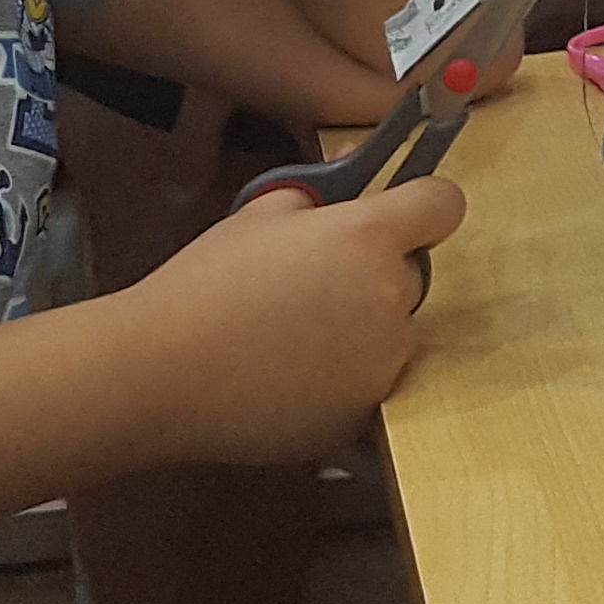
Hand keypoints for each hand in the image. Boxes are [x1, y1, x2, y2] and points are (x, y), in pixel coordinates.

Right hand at [127, 177, 472, 466]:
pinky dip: (342, 382)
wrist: (161, 373)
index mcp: (366, 238)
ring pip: (394, 335)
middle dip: (378, 277)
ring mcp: (381, 362)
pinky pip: (370, 385)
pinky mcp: (363, 413)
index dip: (425, 207)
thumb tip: (342, 191)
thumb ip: (316, 199)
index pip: (442, 206)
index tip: (410, 216)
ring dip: (362, 333)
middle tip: (314, 287)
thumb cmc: (202, 288)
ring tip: (291, 339)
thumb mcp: (257, 215)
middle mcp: (388, 298)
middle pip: (414, 276)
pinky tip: (287, 377)